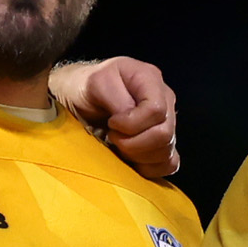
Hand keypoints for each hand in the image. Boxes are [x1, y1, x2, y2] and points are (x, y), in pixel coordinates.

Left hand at [52, 55, 182, 181]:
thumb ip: (117, 98)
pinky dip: (149, 167)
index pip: (156, 110)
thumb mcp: (95, 84)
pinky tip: (131, 159)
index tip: (111, 123)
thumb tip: (131, 118)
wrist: (78, 99)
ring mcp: (168, 122)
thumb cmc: (84, 89)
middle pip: (164, 134)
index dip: (132, 124)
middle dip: (133, 143)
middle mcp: (165, 100)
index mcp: (150, 79)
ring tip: (118, 145)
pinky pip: (169, 164)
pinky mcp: (165, 144)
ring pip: (166, 151)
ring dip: (137, 156)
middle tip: (111, 137)